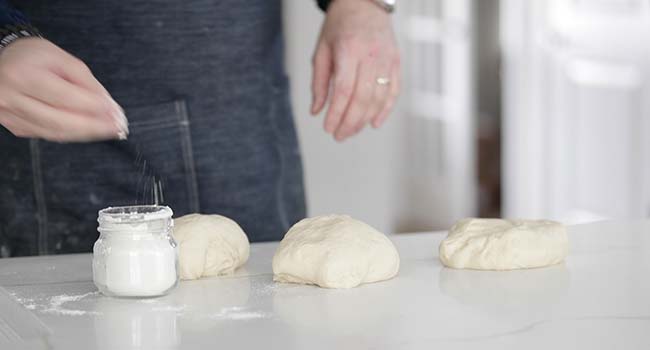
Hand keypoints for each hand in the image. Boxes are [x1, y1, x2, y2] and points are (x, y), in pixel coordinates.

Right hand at [0, 38, 127, 141]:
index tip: (117, 114)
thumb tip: (108, 105)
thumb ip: (87, 82)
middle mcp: (13, 98)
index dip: (95, 109)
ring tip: (107, 130)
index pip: (67, 99)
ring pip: (55, 133)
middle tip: (117, 128)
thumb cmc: (31, 57)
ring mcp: (11, 115)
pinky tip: (86, 130)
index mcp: (25, 75)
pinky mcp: (15, 126)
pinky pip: (47, 135)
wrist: (1, 61)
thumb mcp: (62, 59)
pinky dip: (70, 134)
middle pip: (61, 122)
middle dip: (94, 127)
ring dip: (85, 134)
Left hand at [311, 0, 400, 140]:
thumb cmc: (340, 25)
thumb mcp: (322, 49)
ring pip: (379, 98)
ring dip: (364, 120)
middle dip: (350, 122)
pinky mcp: (397, 62)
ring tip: (351, 131)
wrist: (365, 2)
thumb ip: (319, 82)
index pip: (344, 90)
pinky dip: (385, 110)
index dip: (336, 113)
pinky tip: (373, 123)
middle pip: (362, 98)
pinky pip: (394, 91)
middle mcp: (371, 55)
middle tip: (339, 136)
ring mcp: (387, 59)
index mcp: (349, 50)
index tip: (328, 128)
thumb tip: (317, 111)